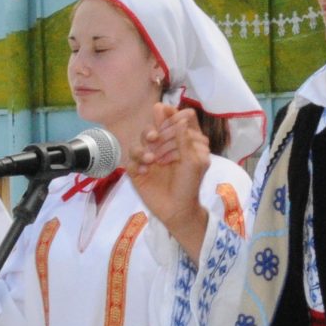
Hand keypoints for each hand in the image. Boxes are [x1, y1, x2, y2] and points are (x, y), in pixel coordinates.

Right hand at [129, 103, 211, 255]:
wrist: (176, 210)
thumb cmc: (189, 184)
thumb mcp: (193, 161)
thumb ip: (185, 138)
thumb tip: (181, 116)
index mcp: (182, 140)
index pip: (177, 119)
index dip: (174, 117)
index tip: (172, 122)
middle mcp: (165, 144)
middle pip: (157, 126)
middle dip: (159, 134)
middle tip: (159, 144)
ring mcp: (150, 155)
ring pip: (142, 137)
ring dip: (145, 146)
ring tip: (151, 159)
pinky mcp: (137, 167)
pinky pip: (131, 157)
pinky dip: (137, 161)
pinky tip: (145, 170)